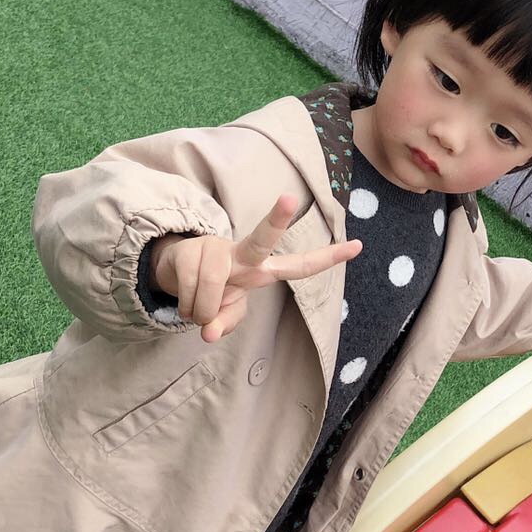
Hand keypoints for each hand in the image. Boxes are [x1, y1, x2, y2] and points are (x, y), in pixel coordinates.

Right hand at [149, 194, 361, 342]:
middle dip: (275, 220)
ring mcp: (216, 249)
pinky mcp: (190, 250)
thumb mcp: (227, 313)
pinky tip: (187, 299)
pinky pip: (191, 290)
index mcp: (261, 270)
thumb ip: (226, 323)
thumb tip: (208, 333)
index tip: (357, 246)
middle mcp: (243, 255)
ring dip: (201, 311)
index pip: (299, 266)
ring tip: (199, 309)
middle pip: (262, 239)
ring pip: (212, 287)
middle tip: (289, 198)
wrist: (173, 274)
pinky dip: (188, 307)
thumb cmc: (213, 291)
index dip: (327, 259)